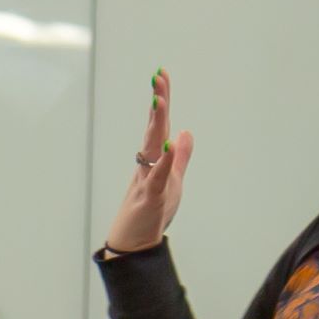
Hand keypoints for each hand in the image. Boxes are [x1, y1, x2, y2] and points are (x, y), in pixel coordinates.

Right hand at [104, 69, 191, 252]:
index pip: (159, 124)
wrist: (133, 244)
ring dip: (157, 125)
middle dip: (158, 103)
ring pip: (152, 148)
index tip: (161, 75)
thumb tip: (185, 132)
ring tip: (160, 101)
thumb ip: (179, 157)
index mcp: (154, 159)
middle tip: (158, 77)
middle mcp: (147, 165)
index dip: (161, 100)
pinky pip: (157, 177)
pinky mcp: (149, 198)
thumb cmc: (151, 212)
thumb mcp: (172, 181)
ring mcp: (146, 180)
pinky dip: (164, 162)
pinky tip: (169, 146)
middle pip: (153, 129)